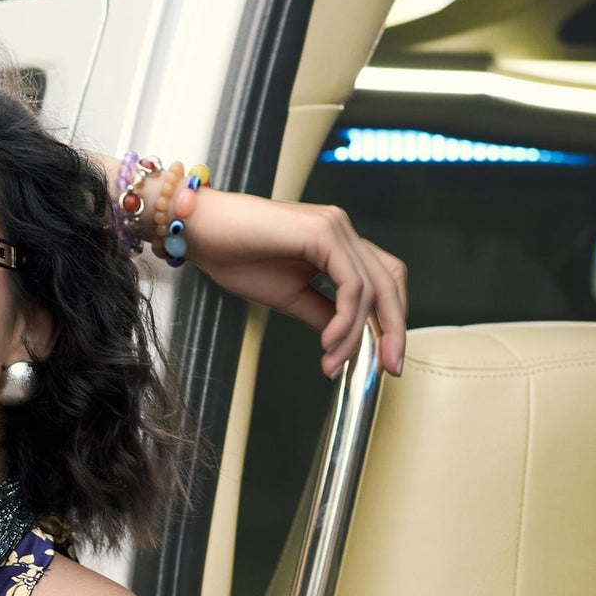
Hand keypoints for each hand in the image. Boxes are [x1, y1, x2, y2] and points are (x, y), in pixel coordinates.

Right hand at [181, 186, 407, 377]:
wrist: (201, 231)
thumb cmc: (235, 255)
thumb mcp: (290, 296)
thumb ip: (323, 314)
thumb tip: (348, 340)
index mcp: (337, 244)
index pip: (383, 281)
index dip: (391, 319)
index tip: (385, 358)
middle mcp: (342, 231)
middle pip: (390, 281)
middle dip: (394, 329)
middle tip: (388, 368)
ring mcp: (335, 227)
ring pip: (369, 289)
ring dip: (355, 334)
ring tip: (333, 362)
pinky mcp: (323, 232)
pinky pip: (350, 284)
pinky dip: (345, 319)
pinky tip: (329, 342)